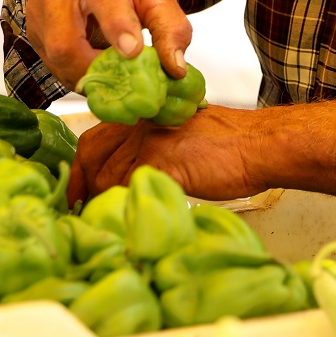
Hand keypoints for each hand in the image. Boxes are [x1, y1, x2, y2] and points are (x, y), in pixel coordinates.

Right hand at [26, 0, 192, 90]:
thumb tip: (174, 69)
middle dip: (95, 67)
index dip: (116, 25)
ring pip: (55, 57)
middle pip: (65, 39)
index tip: (133, 52)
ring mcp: (39, 9)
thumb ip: (171, 27)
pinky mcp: (33, 29)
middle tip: (125, 80)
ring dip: (87, 76)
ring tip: (114, 75)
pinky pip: (51, 64)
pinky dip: (76, 75)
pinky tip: (95, 69)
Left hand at [70, 106, 264, 203]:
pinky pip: (128, 188)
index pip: (95, 138)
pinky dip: (123, 207)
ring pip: (107, 175)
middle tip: (79, 210)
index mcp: (144, 115)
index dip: (80, 167)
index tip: (77, 192)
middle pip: (92, 154)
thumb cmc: (229, 146)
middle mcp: (141, 123)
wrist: (258, 146)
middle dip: (80, 185)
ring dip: (100, 202)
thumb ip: (153, 151)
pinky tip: (128, 219)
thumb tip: (129, 181)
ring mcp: (150, 141)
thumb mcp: (181, 139)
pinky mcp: (162, 162)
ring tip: (103, 221)